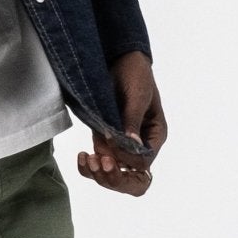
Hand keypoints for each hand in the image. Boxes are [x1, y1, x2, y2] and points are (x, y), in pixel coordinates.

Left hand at [78, 50, 165, 195]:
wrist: (118, 60)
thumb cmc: (134, 74)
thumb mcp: (136, 96)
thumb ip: (133, 122)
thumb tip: (133, 147)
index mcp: (155, 135)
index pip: (144, 163)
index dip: (126, 161)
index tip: (109, 149)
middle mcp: (140, 145)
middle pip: (132, 178)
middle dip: (114, 177)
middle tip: (97, 163)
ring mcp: (122, 145)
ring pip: (113, 174)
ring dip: (99, 172)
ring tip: (86, 158)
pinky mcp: (106, 141)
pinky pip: (100, 163)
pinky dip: (90, 166)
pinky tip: (82, 156)